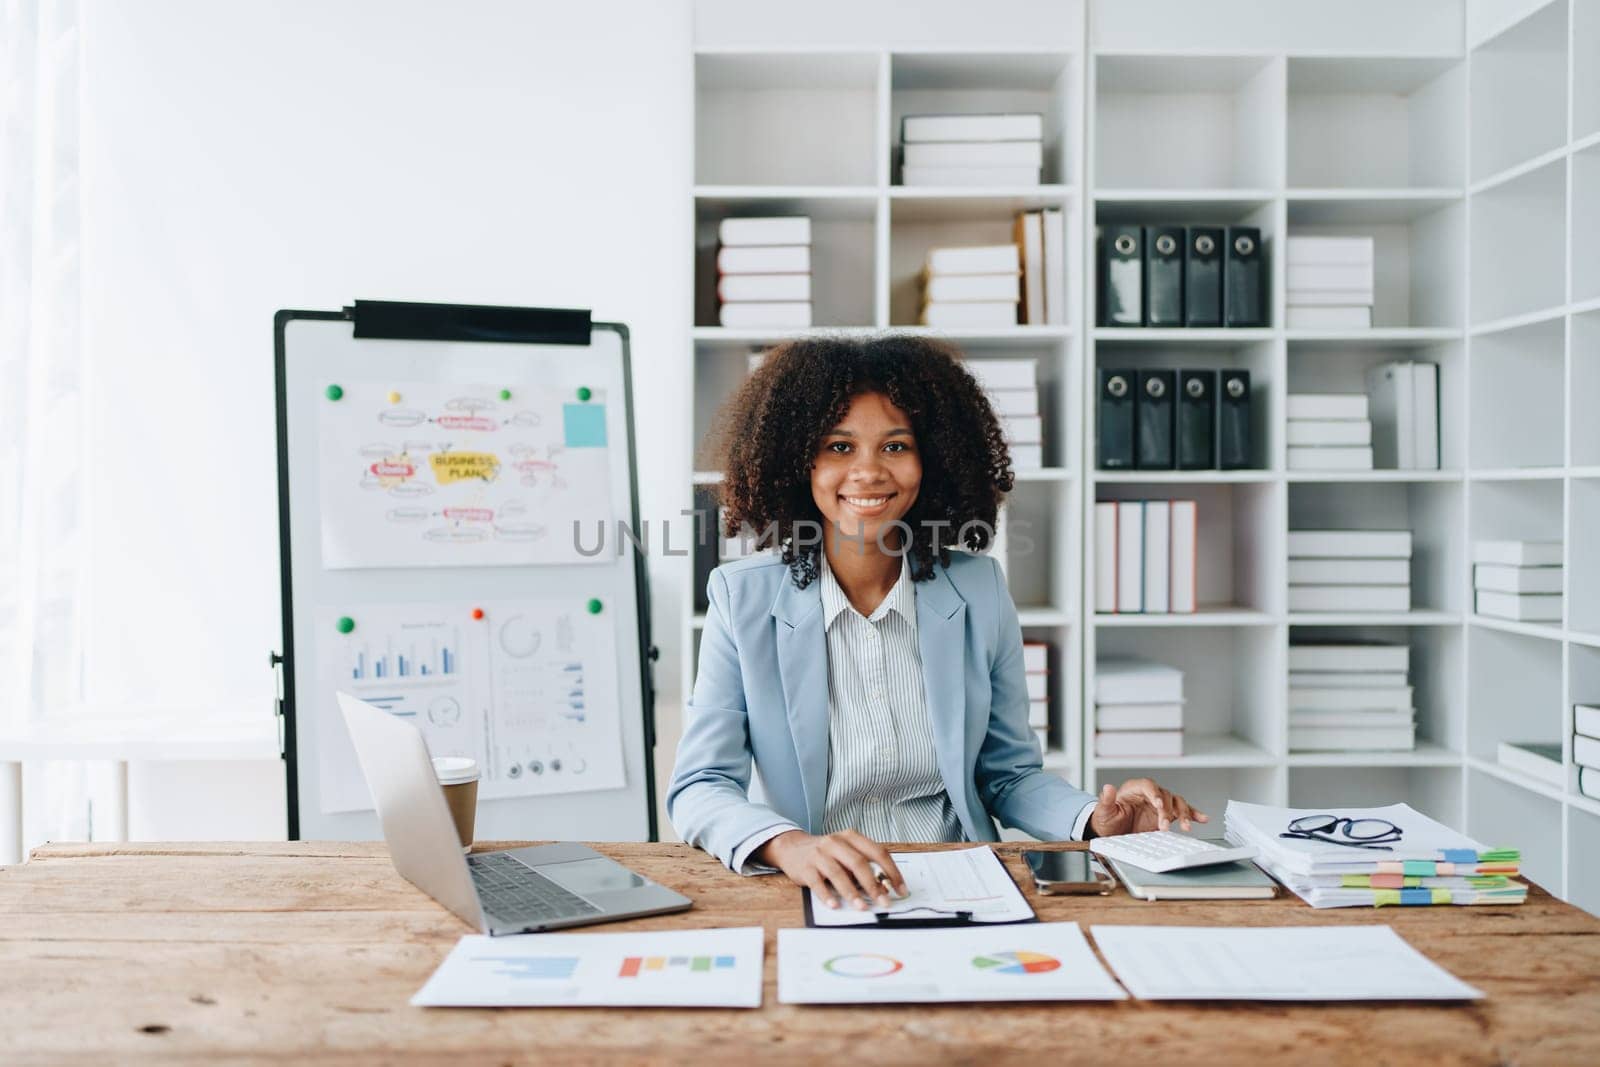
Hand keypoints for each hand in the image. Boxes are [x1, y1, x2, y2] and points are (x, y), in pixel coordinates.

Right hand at [756, 829, 906, 910]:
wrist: (792, 848)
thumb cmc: (826, 854)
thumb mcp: (847, 856)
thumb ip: (863, 870)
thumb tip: (883, 890)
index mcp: (851, 837)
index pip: (878, 852)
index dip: (892, 872)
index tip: (900, 890)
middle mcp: (835, 842)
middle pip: (858, 863)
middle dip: (873, 885)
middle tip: (883, 902)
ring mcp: (819, 854)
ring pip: (838, 873)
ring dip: (851, 892)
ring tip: (861, 907)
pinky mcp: (805, 868)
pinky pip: (817, 882)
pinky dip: (827, 895)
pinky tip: (835, 905)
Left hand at [1089, 778, 1207, 836]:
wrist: (1111, 832)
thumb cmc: (1107, 820)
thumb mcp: (1103, 812)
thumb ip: (1106, 800)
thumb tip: (1107, 787)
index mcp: (1134, 789)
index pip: (1148, 785)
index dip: (1155, 793)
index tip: (1158, 804)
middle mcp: (1149, 794)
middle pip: (1165, 795)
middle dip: (1167, 811)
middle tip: (1164, 826)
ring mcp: (1159, 804)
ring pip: (1176, 802)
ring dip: (1183, 814)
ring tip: (1186, 827)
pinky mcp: (1166, 815)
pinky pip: (1182, 812)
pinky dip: (1193, 814)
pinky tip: (1202, 819)